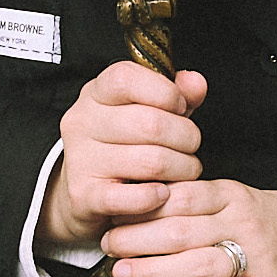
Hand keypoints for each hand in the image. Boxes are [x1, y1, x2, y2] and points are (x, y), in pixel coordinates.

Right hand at [40, 61, 203, 251]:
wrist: (82, 194)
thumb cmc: (122, 146)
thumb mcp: (147, 111)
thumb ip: (175, 95)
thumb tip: (196, 83)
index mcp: (95, 94)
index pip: (126, 79)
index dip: (165, 91)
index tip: (180, 107)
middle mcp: (82, 122)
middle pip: (150, 123)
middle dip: (186, 137)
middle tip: (191, 147)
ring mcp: (80, 160)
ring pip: (151, 162)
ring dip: (182, 169)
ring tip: (185, 170)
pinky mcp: (85, 196)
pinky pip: (132, 197)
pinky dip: (156, 197)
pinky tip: (163, 194)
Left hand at [102, 176, 276, 276]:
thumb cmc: (261, 221)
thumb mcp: (230, 199)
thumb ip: (191, 202)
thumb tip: (133, 210)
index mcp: (230, 196)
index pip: (178, 198)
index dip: (140, 209)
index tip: (112, 218)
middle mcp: (243, 223)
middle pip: (181, 232)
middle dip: (137, 242)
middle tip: (109, 248)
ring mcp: (258, 258)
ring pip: (203, 264)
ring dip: (159, 271)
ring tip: (126, 273)